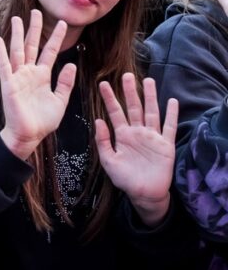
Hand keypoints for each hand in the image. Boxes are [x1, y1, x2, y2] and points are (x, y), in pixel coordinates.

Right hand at [0, 10, 76, 159]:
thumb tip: (71, 64)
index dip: (56, 38)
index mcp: (42, 76)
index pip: (50, 52)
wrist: (29, 136)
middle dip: (34, 29)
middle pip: (32, 45)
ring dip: (17, 35)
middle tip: (36, 12)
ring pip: (18, 51)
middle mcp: (29, 73)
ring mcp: (17, 77)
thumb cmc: (42, 121)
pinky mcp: (9, 84)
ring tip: (18, 19)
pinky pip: (4, 65)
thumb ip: (65, 83)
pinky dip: (1, 52)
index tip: (63, 24)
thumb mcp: (60, 101)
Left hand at [96, 74, 176, 226]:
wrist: (143, 194)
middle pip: (133, 107)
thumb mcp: (108, 160)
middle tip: (126, 75)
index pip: (114, 112)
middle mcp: (137, 132)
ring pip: (151, 112)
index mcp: (122, 135)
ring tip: (148, 81)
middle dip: (129, 92)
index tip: (102, 84)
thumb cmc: (125, 178)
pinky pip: (169, 127)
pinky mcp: (166, 145)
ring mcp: (152, 137)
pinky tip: (172, 102)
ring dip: (150, 97)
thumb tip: (98, 120)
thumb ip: (103, 141)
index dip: (109, 98)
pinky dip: (171, 115)